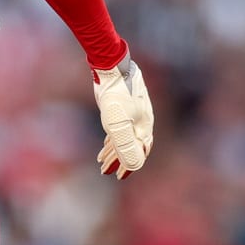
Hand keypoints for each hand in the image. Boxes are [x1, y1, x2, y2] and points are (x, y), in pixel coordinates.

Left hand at [92, 53, 153, 178]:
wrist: (112, 67)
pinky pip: (121, 127)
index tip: (118, 177)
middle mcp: (141, 122)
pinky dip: (113, 138)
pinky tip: (106, 142)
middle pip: (132, 146)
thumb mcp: (118, 123)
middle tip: (105, 171)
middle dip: (119, 160)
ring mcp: (133, 113)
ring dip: (114, 150)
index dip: (128, 166)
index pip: (138, 152)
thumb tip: (134, 166)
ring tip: (101, 160)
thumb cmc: (116, 95)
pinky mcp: (124, 107)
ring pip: (125, 137)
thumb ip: (125, 145)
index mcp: (143, 127)